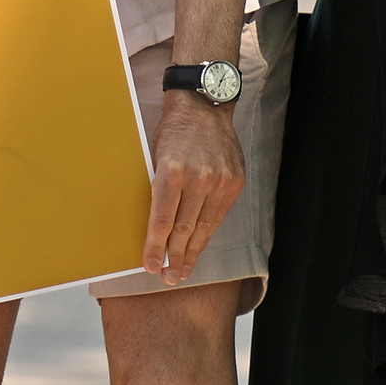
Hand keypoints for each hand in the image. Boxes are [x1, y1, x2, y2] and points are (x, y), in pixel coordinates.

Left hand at [142, 90, 242, 284]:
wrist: (204, 106)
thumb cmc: (172, 132)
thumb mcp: (154, 156)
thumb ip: (157, 190)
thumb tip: (152, 228)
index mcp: (172, 171)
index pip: (162, 220)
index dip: (156, 247)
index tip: (150, 266)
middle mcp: (199, 178)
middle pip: (184, 229)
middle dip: (174, 258)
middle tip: (167, 278)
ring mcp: (220, 181)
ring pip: (204, 226)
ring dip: (192, 252)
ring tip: (183, 272)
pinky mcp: (235, 182)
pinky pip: (219, 216)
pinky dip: (207, 233)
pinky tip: (198, 247)